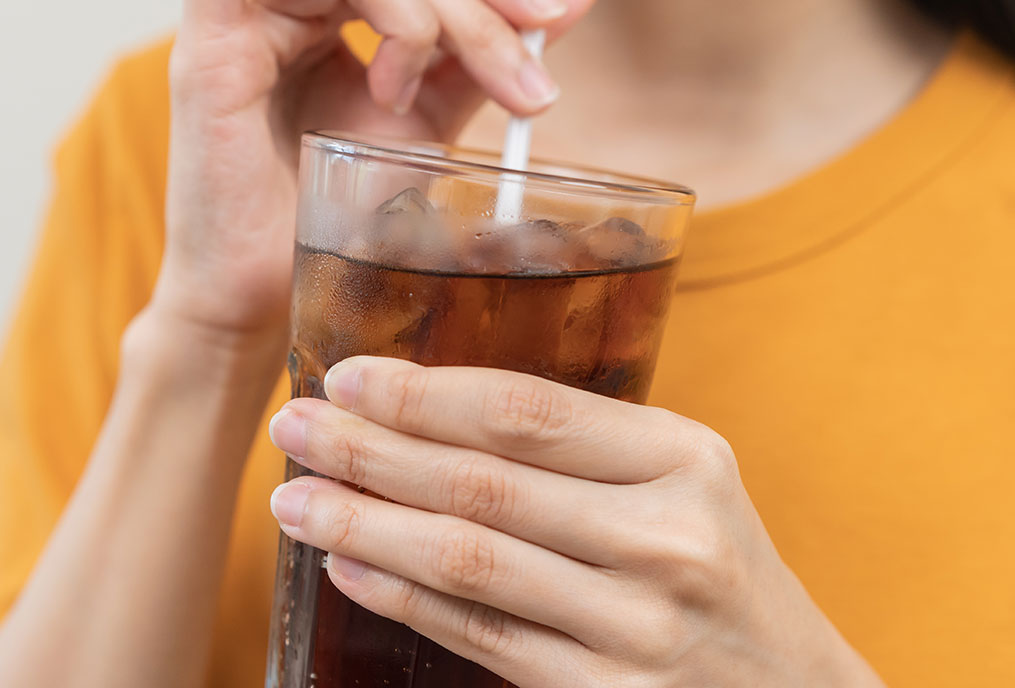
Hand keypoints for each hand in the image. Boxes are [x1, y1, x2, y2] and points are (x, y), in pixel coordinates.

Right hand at [149, 0, 606, 343]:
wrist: (269, 298)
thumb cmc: (333, 218)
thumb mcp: (434, 124)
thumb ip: (494, 53)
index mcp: (350, 17)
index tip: (554, 18)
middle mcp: (303, 7)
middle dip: (477, 4)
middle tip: (522, 78)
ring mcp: (253, 21)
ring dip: (409, 10)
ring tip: (407, 96)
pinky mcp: (205, 47)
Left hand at [267, 357, 884, 687]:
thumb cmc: (721, 565)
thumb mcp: (686, 479)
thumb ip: (588, 445)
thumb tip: (436, 406)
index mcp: (684, 458)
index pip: (528, 412)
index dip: (425, 393)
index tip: (347, 376)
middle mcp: (665, 537)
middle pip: (483, 484)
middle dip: (371, 451)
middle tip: (293, 424)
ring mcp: (637, 627)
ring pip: (468, 563)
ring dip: (365, 527)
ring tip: (294, 499)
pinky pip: (482, 638)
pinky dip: (405, 600)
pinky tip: (348, 569)